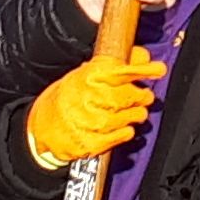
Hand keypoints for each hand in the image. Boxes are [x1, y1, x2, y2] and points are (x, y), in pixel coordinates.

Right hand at [27, 44, 164, 167]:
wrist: (40, 130)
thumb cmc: (65, 99)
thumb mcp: (83, 76)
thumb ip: (113, 66)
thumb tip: (142, 56)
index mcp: (85, 78)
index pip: (121, 70)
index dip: (142, 69)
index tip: (158, 69)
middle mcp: (88, 98)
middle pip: (129, 94)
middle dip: (142, 94)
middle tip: (145, 95)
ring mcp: (91, 122)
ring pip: (129, 115)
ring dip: (137, 113)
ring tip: (135, 110)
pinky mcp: (93, 143)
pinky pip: (123, 135)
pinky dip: (128, 130)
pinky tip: (125, 126)